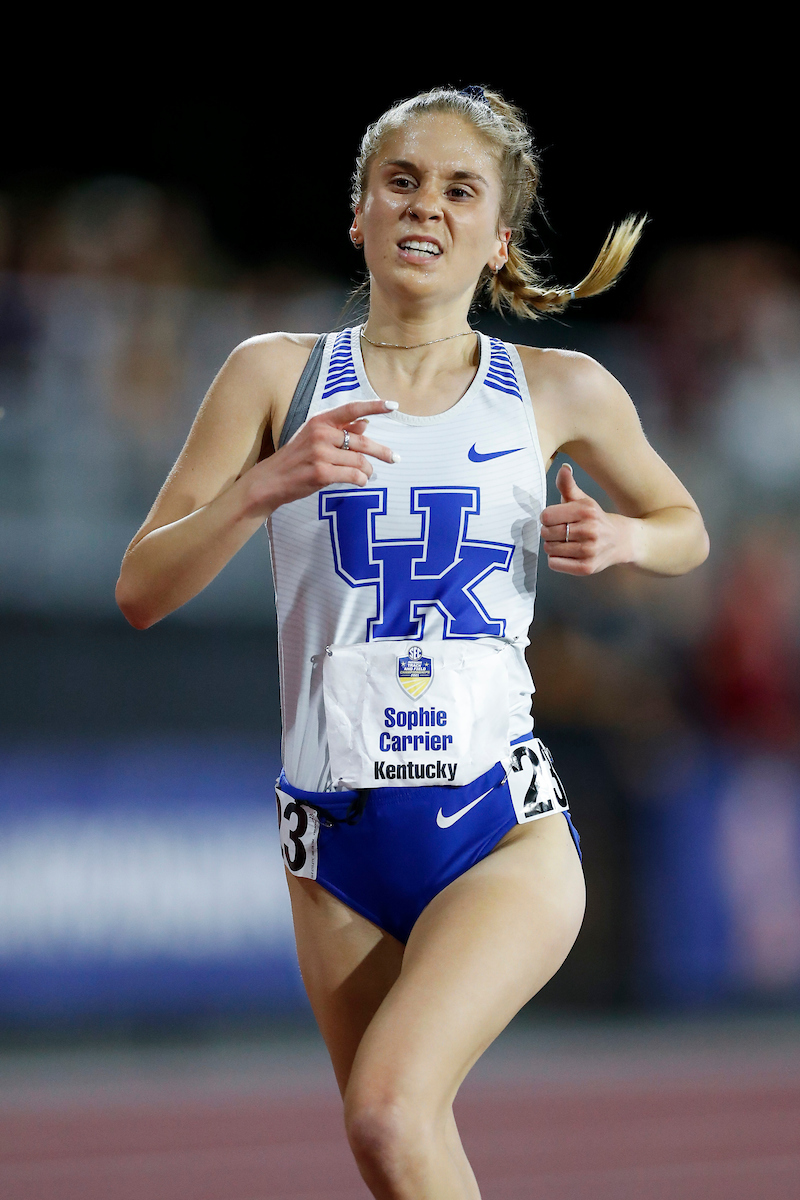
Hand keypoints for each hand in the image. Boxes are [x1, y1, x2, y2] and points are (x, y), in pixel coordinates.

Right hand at [246, 399, 397, 514]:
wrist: (270, 481)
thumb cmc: (295, 459)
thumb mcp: (314, 438)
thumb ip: (339, 430)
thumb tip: (366, 423)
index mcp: (320, 421)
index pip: (351, 409)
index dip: (374, 406)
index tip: (393, 406)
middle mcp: (321, 434)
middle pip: (362, 440)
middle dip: (382, 451)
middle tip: (395, 458)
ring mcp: (320, 453)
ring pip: (359, 461)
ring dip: (368, 470)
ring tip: (367, 475)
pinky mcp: (321, 472)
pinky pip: (353, 475)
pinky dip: (360, 480)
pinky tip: (360, 482)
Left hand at [541, 463, 634, 574]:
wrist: (622, 540)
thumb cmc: (596, 519)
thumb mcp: (583, 500)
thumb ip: (567, 485)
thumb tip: (563, 468)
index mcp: (586, 510)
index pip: (547, 516)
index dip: (547, 518)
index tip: (556, 519)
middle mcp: (589, 530)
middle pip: (546, 533)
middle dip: (549, 532)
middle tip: (562, 532)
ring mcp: (589, 550)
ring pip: (549, 549)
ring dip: (553, 546)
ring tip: (566, 542)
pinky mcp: (587, 567)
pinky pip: (555, 564)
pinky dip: (556, 560)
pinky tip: (567, 554)